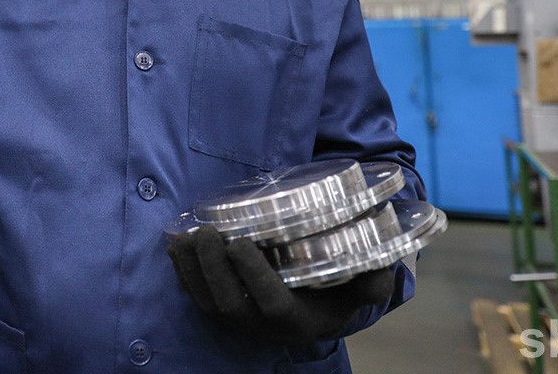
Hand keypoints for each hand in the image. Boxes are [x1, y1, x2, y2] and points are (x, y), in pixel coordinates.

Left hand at [167, 225, 394, 343]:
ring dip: (191, 268)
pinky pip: (195, 296)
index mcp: (297, 320)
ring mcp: (239, 320)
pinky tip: (177, 244)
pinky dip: (183, 271)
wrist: (312, 311)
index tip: (240, 242)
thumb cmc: (336, 293)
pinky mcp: (221, 310)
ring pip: (206, 301)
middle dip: (212, 267)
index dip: (253, 275)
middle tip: (206, 232)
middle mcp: (263, 325)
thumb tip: (381, 273)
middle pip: (230, 303)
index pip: (270, 302)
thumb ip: (372, 281)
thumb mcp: (359, 289)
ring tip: (186, 234)